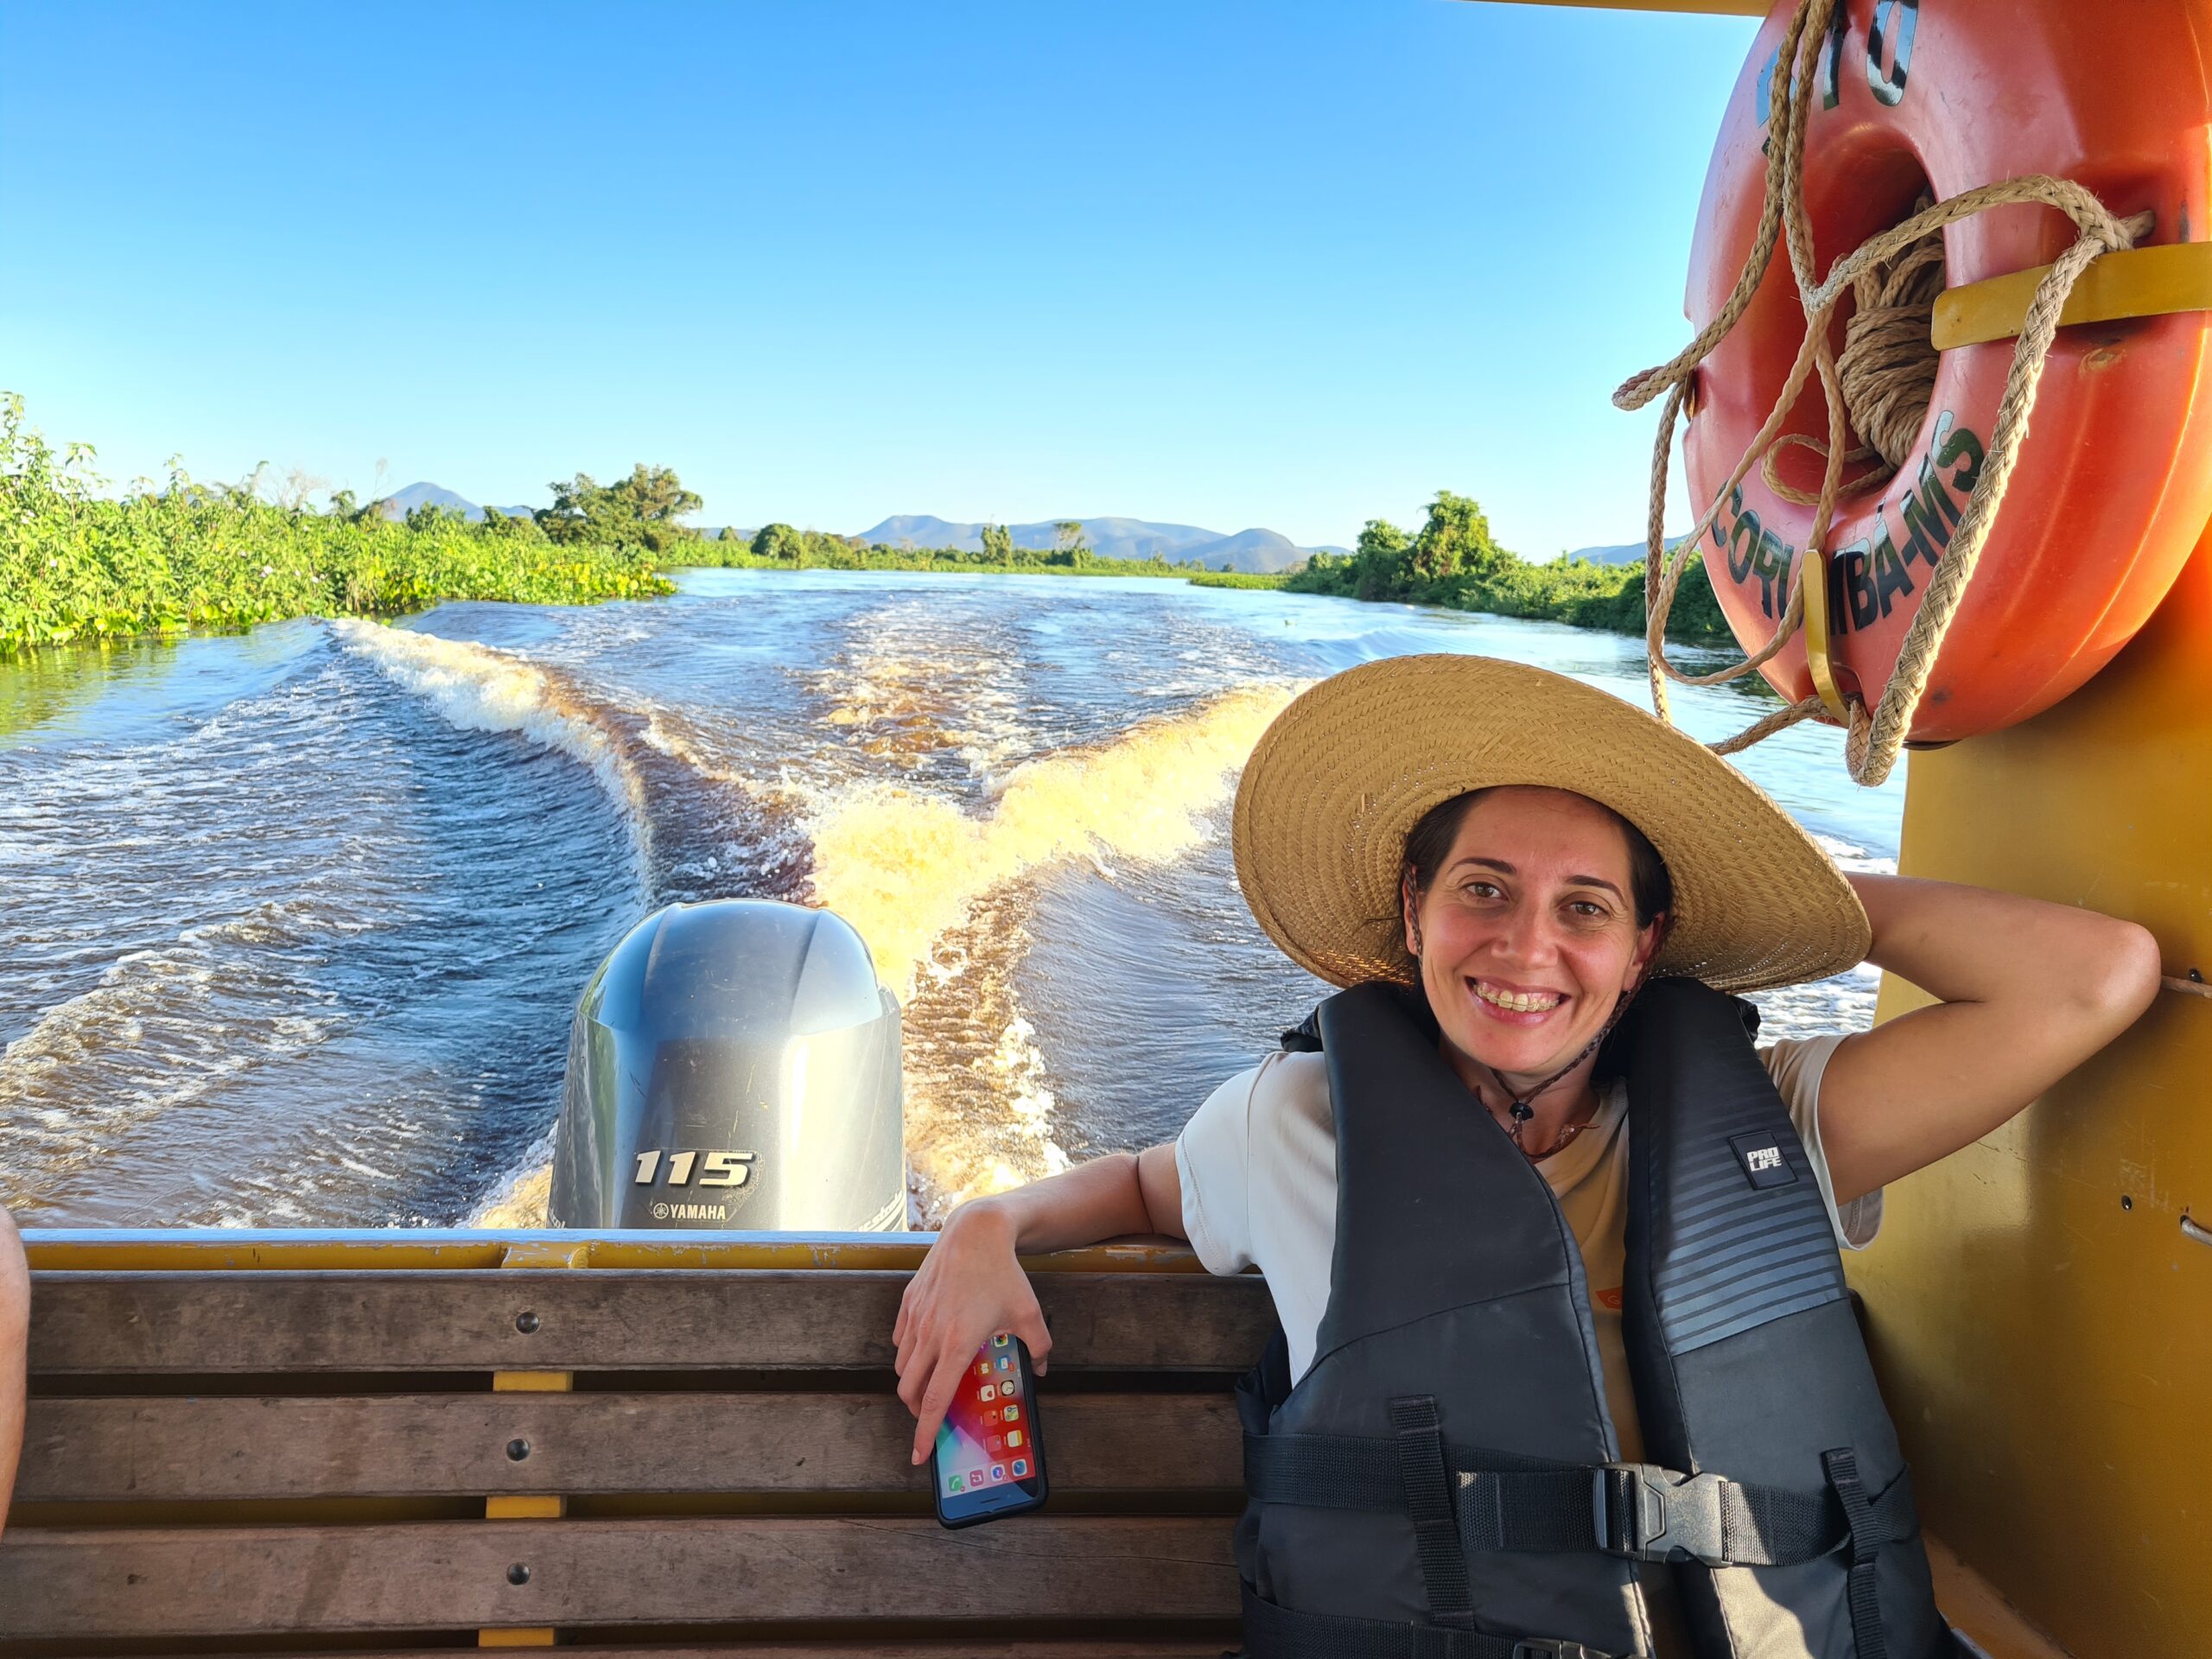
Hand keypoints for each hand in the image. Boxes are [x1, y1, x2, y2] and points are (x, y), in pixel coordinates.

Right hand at [893, 1200, 1052, 1465]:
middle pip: (909, 1390)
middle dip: (917, 1412)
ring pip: (902, 1366)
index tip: (920, 1456)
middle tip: (932, 1417)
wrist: (976, 1232)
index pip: (935, 1401)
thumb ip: (1037, 1348)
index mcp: (957, 1344)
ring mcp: (915, 1317)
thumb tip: (1038, 1371)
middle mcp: (930, 1334)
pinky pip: (900, 1339)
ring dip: (912, 1383)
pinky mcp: (908, 1302)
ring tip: (931, 1384)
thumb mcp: (1030, 1314)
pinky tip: (926, 1350)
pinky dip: (908, 1354)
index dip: (926, 1433)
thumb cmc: (1004, 1274)